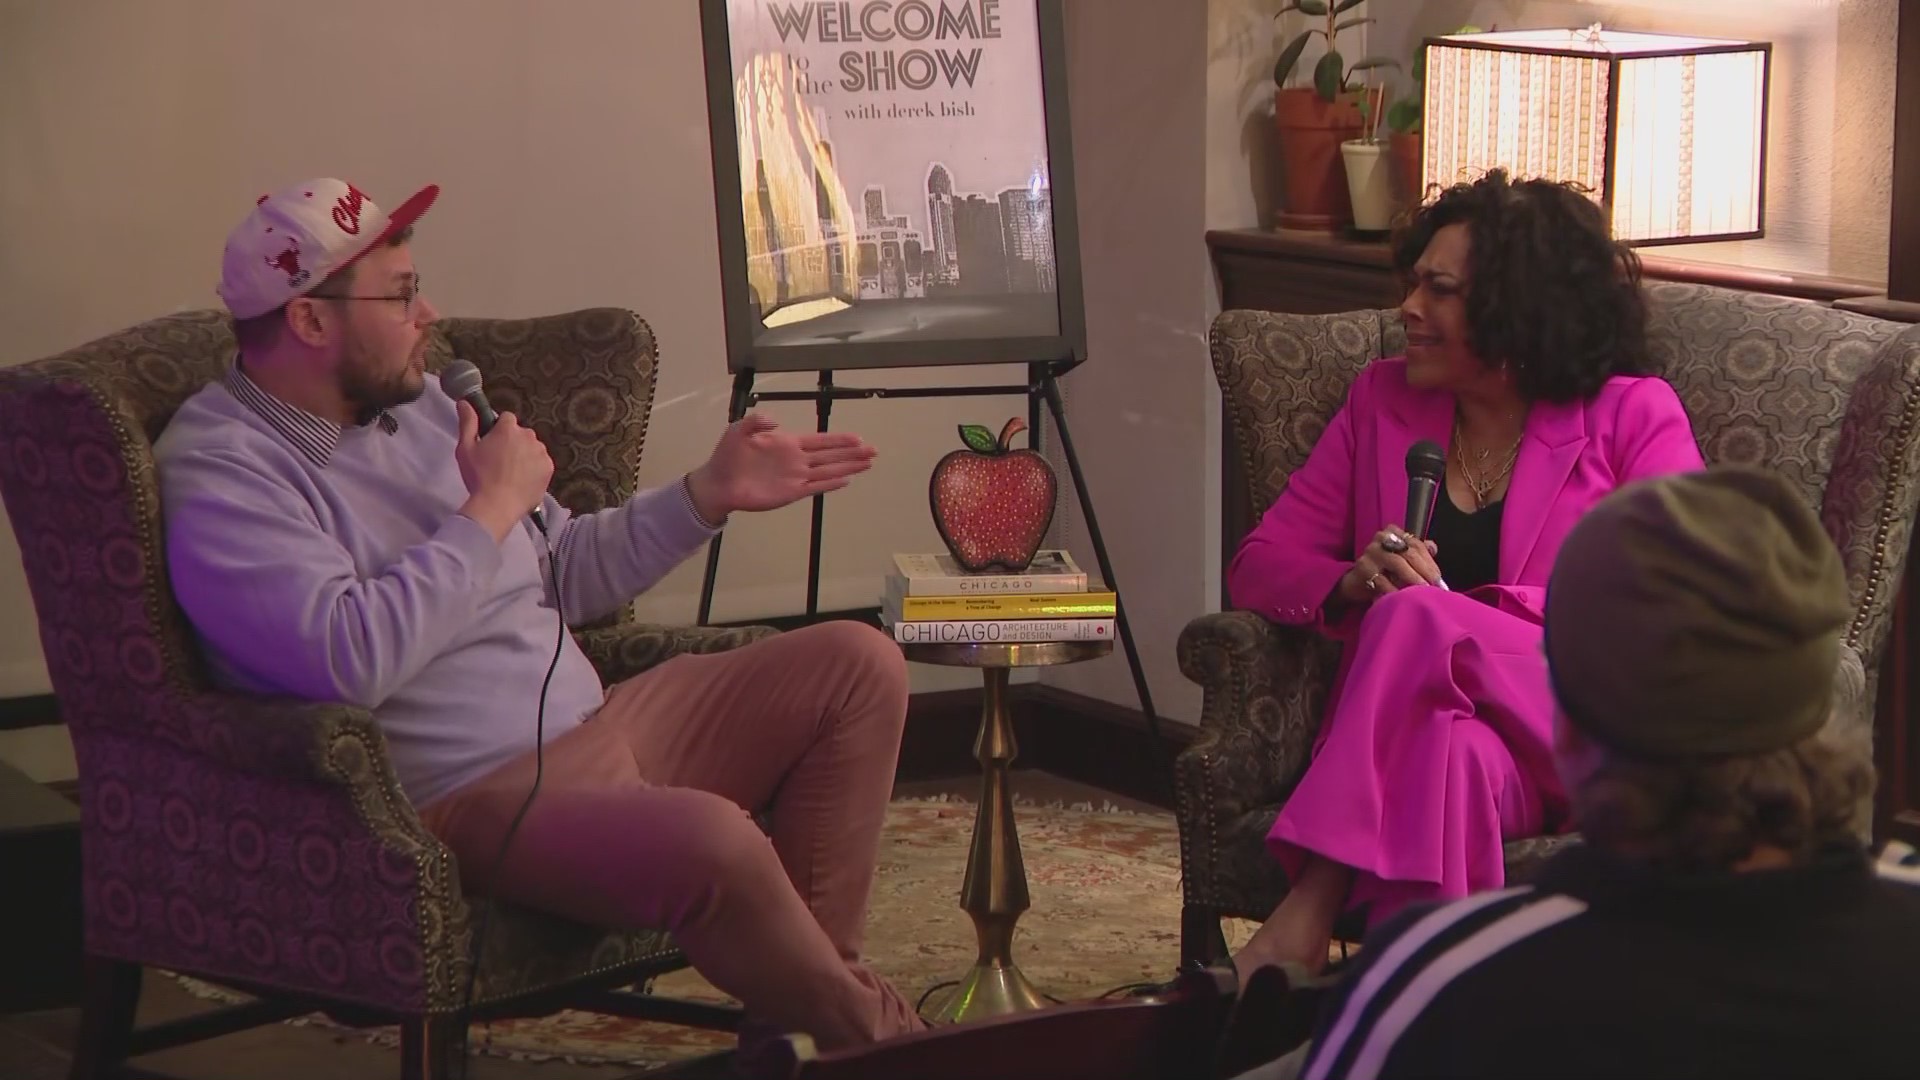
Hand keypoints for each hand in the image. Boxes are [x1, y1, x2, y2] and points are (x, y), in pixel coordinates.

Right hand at [455, 400, 553, 539]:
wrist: (498, 505)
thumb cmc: (478, 476)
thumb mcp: (466, 448)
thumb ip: (467, 422)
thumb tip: (464, 402)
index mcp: (508, 428)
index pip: (506, 418)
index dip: (498, 429)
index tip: (491, 443)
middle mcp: (529, 436)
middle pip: (521, 433)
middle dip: (512, 442)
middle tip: (499, 461)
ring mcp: (541, 452)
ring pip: (532, 448)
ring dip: (524, 454)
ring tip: (511, 473)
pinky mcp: (549, 468)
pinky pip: (541, 462)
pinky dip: (534, 468)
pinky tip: (522, 480)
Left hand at [684, 412, 876, 521]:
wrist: (718, 482)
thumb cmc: (728, 455)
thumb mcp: (739, 430)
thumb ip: (757, 421)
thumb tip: (776, 420)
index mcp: (787, 443)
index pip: (820, 440)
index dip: (839, 439)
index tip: (858, 437)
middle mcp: (796, 460)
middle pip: (831, 455)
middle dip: (852, 453)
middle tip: (874, 450)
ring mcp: (795, 477)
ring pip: (828, 471)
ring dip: (848, 467)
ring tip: (868, 464)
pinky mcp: (790, 493)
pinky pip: (815, 487)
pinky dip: (830, 484)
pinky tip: (846, 480)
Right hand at [1337, 526, 1441, 604]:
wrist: (1356, 583)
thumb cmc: (1383, 570)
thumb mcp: (1401, 559)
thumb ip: (1418, 552)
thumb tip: (1433, 547)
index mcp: (1393, 532)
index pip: (1416, 544)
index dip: (1430, 562)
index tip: (1439, 578)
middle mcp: (1381, 538)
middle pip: (1409, 553)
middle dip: (1425, 571)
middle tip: (1435, 587)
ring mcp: (1371, 552)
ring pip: (1398, 563)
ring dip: (1413, 578)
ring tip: (1422, 592)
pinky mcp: (1363, 569)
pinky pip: (1384, 580)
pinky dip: (1395, 590)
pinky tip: (1404, 598)